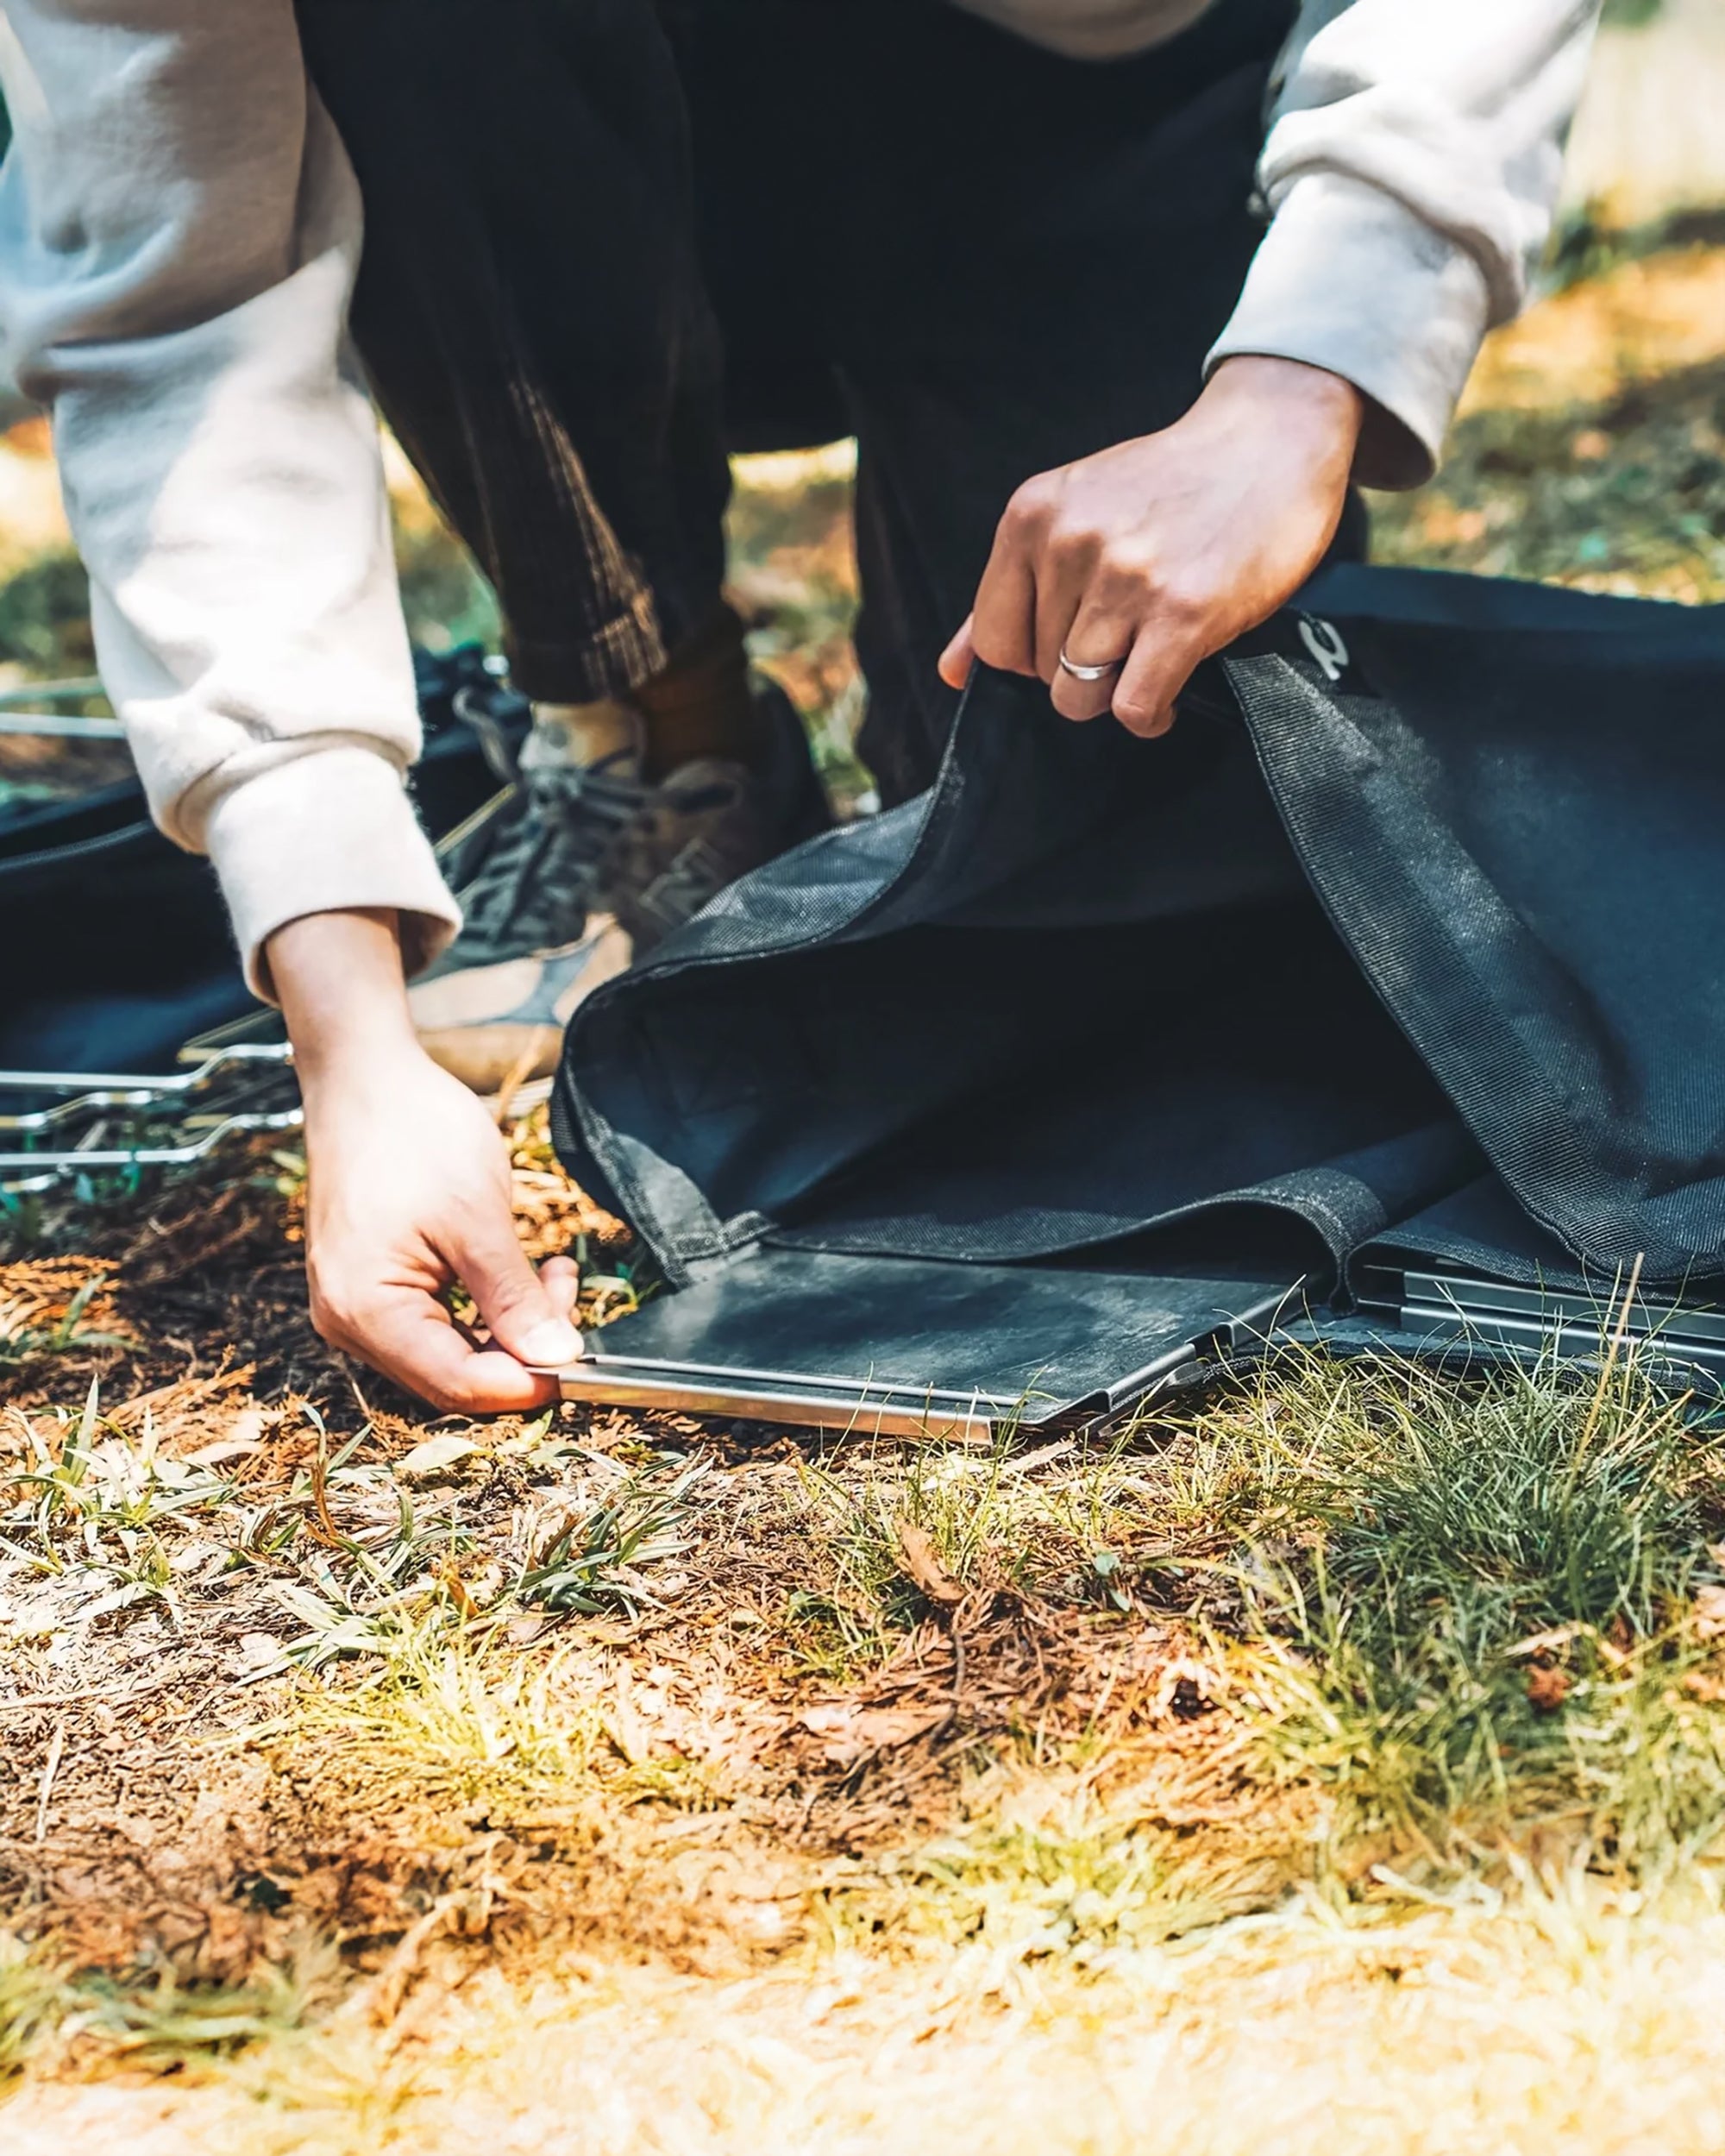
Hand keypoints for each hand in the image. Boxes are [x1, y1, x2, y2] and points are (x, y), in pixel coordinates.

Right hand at [271, 909, 582, 1412]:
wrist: (362, 1075)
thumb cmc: (412, 1134)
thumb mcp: (477, 1218)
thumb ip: (514, 1298)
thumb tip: (559, 1360)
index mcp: (366, 1313)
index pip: (459, 1385)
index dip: (527, 1382)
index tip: (583, 1353)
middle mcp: (350, 1323)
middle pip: (454, 1376)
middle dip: (523, 1347)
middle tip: (569, 1287)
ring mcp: (356, 1307)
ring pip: (450, 1352)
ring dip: (509, 1326)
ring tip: (553, 1271)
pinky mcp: (372, 1286)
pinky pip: (436, 1322)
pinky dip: (484, 1307)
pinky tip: (520, 1272)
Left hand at [938, 356, 1364, 734]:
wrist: (1272, 436)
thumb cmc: (1173, 483)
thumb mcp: (1075, 511)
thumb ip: (1009, 591)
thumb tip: (952, 671)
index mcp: (1032, 517)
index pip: (993, 641)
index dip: (1030, 659)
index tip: (1071, 641)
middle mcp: (1070, 544)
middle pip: (1040, 672)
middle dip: (1079, 672)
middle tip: (1128, 636)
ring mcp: (1125, 580)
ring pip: (1078, 696)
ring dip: (1114, 695)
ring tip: (1148, 660)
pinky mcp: (1181, 614)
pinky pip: (1132, 707)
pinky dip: (1148, 716)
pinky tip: (1167, 689)